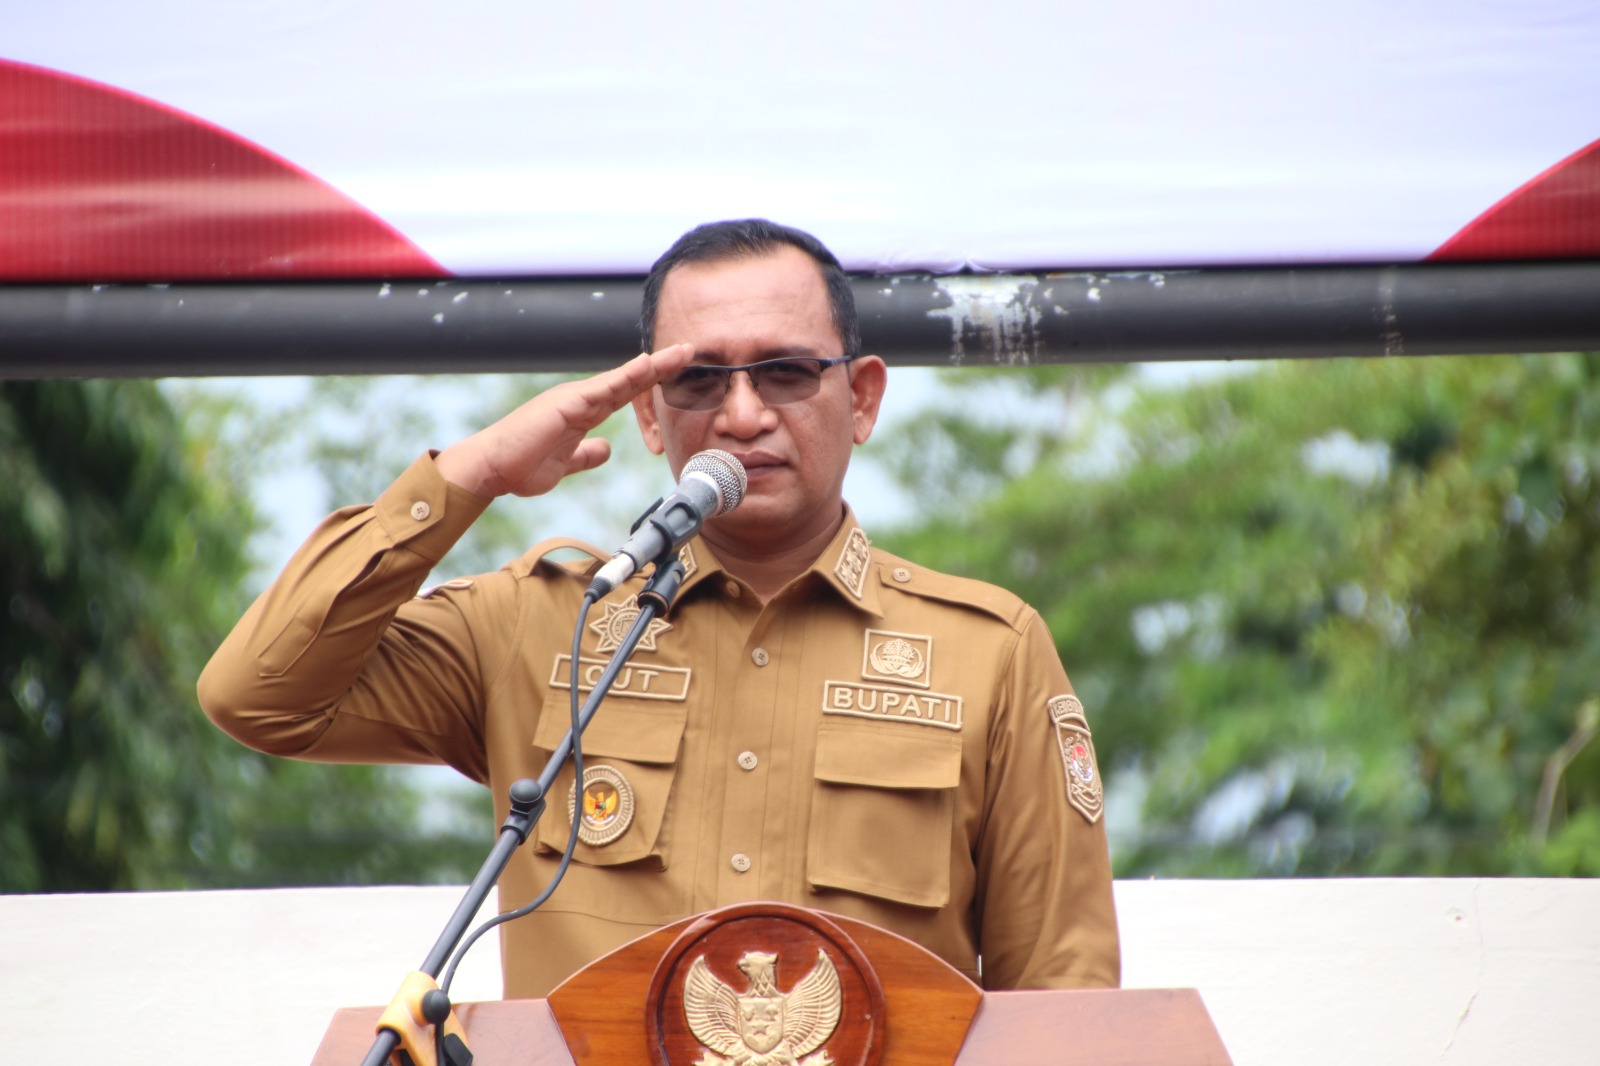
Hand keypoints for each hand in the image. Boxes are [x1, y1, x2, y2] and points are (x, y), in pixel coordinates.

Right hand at [435, 344, 693, 497]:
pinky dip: (627, 376)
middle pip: (629, 379)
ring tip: (680, 353)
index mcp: (583, 411)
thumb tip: (606, 449)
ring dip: (653, 366)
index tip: (677, 372)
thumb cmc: (521, 465)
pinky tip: (647, 366)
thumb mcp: (565, 463)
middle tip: (689, 351)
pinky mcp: (567, 405)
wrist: (492, 468)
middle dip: (660, 366)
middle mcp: (581, 399)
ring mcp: (574, 399)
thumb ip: (586, 454)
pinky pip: (604, 388)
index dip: (650, 381)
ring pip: (622, 379)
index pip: (624, 393)